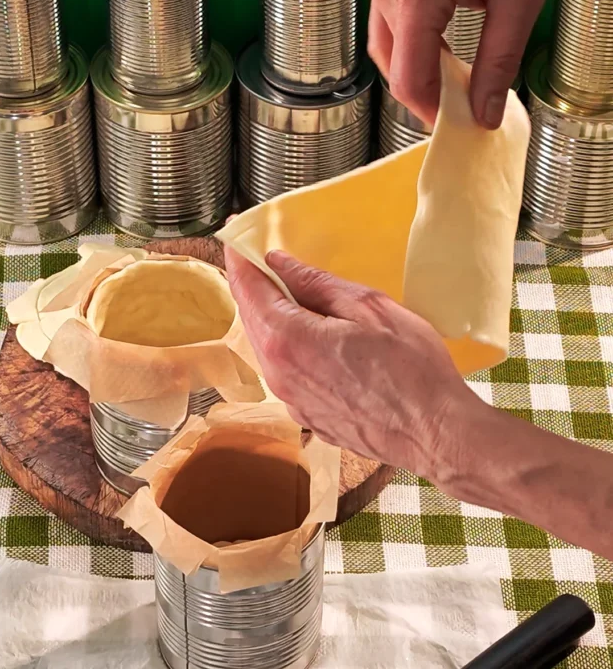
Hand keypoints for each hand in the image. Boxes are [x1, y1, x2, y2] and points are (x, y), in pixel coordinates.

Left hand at [224, 248, 477, 481]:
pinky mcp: (307, 417)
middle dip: (254, 286)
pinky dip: (290, 349)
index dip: (239, 258)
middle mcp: (278, 374)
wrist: (433, 433)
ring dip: (273, 318)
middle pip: (252, 319)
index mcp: (287, 340)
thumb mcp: (368, 307)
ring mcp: (290, 401)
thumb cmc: (411, 370)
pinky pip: (287, 373)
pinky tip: (314, 338)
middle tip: (262, 258)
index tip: (235, 234)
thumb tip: (280, 264)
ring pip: (268, 348)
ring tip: (291, 294)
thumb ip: (316, 283)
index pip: (247, 288)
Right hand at [368, 0, 547, 128]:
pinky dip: (416, 36)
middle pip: (393, 66)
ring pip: (387, 43)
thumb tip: (485, 109)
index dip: (432, 112)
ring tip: (456, 70)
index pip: (410, 80)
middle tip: (459, 104)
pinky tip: (448, 33)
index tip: (455, 124)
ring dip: (419, 64)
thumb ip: (500, 58)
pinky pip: (391, 16)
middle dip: (425, 91)